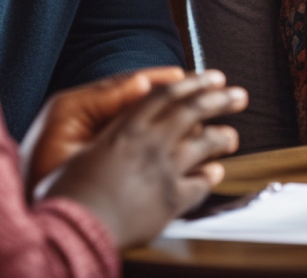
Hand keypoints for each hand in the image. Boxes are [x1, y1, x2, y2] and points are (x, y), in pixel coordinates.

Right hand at [44, 69, 247, 247]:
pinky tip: (216, 173)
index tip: (211, 77)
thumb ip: (111, 130)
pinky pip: (201, 184)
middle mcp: (150, 143)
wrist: (72, 229)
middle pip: (194, 110)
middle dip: (220, 98)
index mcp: (127, 127)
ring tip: (232, 137)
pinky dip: (210, 176)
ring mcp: (164, 170)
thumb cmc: (68, 192)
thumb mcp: (82, 149)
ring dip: (222, 137)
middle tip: (238, 95)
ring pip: (204, 144)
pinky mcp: (171, 200)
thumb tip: (128, 117)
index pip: (167, 95)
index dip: (192, 83)